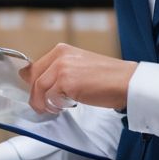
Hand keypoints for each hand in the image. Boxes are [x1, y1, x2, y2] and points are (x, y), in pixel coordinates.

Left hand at [20, 43, 137, 113]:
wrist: (126, 82)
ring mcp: (62, 68)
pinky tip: (64, 107)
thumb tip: (43, 83)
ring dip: (42, 103)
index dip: (32, 82)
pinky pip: (50, 98)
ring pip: (38, 89)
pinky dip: (54, 106)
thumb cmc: (108, 77)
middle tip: (41, 106)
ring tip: (53, 109)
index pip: (35, 66)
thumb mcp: (80, 66)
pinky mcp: (66, 82)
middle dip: (35, 95)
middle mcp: (60, 56)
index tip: (34, 92)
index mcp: (62, 50)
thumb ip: (61, 70)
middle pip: (33, 77)